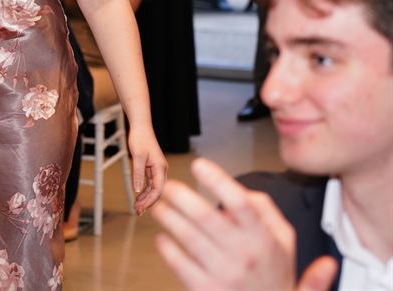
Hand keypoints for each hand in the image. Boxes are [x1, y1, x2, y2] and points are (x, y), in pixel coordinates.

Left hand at [128, 123, 167, 213]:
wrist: (141, 127)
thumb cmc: (140, 139)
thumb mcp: (137, 157)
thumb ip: (138, 173)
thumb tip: (138, 190)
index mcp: (161, 168)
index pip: (158, 189)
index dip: (150, 201)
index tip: (141, 209)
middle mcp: (161, 170)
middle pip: (157, 191)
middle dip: (148, 202)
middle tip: (137, 212)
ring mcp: (157, 170)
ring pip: (153, 188)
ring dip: (145, 198)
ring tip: (136, 208)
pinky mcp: (151, 168)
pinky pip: (149, 183)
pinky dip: (144, 191)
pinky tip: (138, 198)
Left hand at [153, 158, 338, 290]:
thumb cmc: (274, 274)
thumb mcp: (286, 242)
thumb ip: (267, 211)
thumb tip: (244, 191)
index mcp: (264, 238)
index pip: (241, 203)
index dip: (218, 180)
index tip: (199, 165)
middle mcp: (245, 255)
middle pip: (206, 217)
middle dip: (180, 196)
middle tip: (167, 186)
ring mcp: (226, 274)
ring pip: (189, 237)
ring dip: (168, 217)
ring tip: (158, 207)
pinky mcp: (207, 290)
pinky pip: (180, 265)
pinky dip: (167, 249)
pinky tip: (161, 239)